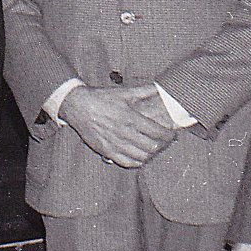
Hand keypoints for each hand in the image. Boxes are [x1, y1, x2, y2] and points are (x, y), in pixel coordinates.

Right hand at [59, 84, 177, 167]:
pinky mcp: (106, 151)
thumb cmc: (102, 98)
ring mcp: (115, 144)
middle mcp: (123, 133)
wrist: (78, 107)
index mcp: (130, 117)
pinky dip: (138, 162)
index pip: (157, 132)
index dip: (169, 135)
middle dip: (163, 145)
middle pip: (152, 147)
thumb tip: (161, 88)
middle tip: (166, 141)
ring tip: (155, 148)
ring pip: (141, 157)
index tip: (172, 134)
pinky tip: (141, 156)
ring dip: (152, 154)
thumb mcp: (124, 92)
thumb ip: (145, 91)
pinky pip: (127, 163)